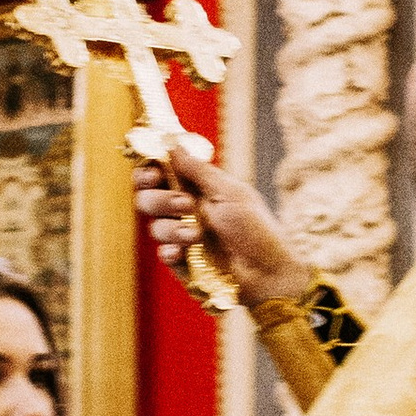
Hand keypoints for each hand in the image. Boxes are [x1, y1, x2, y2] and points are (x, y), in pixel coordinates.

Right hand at [133, 137, 314, 316]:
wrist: (267, 271)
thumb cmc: (256, 228)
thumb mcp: (229, 192)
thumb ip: (198, 171)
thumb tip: (174, 144)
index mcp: (197, 188)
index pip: (160, 174)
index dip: (148, 171)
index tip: (152, 174)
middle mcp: (185, 210)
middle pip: (148, 198)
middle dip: (159, 200)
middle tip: (184, 204)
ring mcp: (182, 236)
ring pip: (155, 227)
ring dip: (172, 228)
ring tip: (196, 234)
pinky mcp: (183, 261)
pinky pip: (163, 253)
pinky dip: (170, 251)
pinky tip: (183, 252)